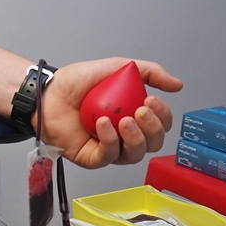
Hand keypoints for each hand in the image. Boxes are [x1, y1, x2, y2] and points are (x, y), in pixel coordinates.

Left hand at [37, 58, 181, 168]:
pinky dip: (109, 140)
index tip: (151, 100)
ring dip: (134, 138)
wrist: (48, 91)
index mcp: (134, 117)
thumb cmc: (76, 83)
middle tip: (139, 110)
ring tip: (123, 119)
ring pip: (134, 155)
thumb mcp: (116, 68)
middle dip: (152, 129)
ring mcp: (109, 148)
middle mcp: (125, 135)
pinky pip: (108, 156)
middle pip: (153, 144)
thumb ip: (148, 71)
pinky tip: (103, 124)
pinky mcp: (92, 157)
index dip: (162, 116)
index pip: (160, 124)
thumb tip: (177, 85)